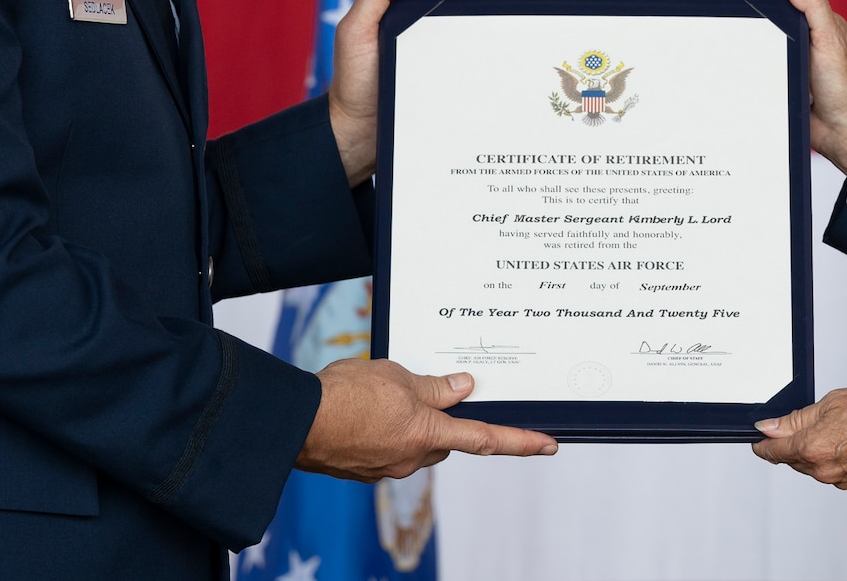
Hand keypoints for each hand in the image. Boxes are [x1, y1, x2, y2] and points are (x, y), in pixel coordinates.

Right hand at [298, 358, 557, 480]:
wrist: (298, 423)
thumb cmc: (347, 396)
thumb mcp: (398, 377)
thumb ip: (435, 387)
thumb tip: (463, 387)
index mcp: (429, 434)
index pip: (487, 440)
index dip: (521, 441)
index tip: (549, 444)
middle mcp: (413, 458)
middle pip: (444, 440)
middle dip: (441, 419)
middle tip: (422, 390)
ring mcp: (387, 468)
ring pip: (413, 442)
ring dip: (407, 422)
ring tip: (380, 394)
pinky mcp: (363, 469)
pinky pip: (385, 447)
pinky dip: (382, 430)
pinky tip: (363, 410)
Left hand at [328, 0, 460, 184]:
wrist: (360, 133)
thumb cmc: (353, 83)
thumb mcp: (355, 33)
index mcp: (386, 8)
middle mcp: (405, 23)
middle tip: (467, 1)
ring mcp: (421, 46)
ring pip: (449, 21)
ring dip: (464, 18)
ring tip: (477, 23)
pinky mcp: (434, 69)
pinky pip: (455, 51)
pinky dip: (467, 46)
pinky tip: (478, 51)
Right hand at [720, 0, 846, 179]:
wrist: (841, 133)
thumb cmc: (843, 90)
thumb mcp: (831, 41)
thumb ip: (815, 8)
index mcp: (821, 26)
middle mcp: (808, 40)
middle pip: (771, 17)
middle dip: (745, 8)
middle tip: (718, 4)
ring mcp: (795, 61)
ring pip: (764, 40)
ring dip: (744, 34)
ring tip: (718, 27)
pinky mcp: (785, 80)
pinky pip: (761, 65)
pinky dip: (747, 61)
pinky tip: (729, 58)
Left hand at [750, 380, 846, 489]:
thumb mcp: (831, 402)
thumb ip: (796, 419)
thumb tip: (770, 427)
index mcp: (813, 448)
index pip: (774, 452)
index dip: (763, 444)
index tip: (759, 440)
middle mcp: (825, 470)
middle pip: (794, 460)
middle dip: (792, 444)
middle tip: (799, 424)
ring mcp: (843, 479)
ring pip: (815, 467)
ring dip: (815, 451)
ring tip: (834, 427)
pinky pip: (836, 471)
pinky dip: (835, 457)